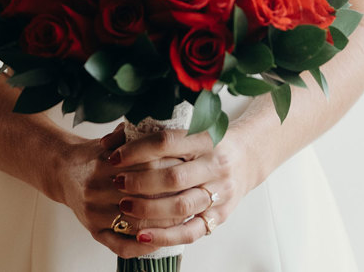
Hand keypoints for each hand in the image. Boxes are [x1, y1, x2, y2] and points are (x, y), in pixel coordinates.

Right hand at [40, 125, 201, 258]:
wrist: (63, 170)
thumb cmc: (95, 154)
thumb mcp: (112, 138)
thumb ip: (134, 134)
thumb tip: (166, 125)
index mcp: (103, 163)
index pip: (145, 168)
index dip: (170, 170)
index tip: (189, 170)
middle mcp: (96, 190)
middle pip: (142, 198)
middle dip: (170, 199)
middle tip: (192, 197)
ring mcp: (94, 214)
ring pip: (135, 225)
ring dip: (162, 225)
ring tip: (183, 220)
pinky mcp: (94, 232)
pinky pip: (121, 246)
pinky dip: (143, 247)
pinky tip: (160, 241)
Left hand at [97, 119, 249, 251]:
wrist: (249, 156)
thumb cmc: (213, 141)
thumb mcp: (196, 127)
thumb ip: (165, 133)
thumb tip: (117, 137)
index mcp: (207, 138)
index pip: (167, 142)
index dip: (137, 150)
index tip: (115, 157)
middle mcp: (216, 165)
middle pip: (173, 177)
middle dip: (139, 182)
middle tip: (116, 182)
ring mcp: (220, 193)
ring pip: (180, 206)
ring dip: (148, 209)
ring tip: (124, 206)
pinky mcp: (219, 216)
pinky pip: (190, 231)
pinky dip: (165, 236)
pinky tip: (142, 235)